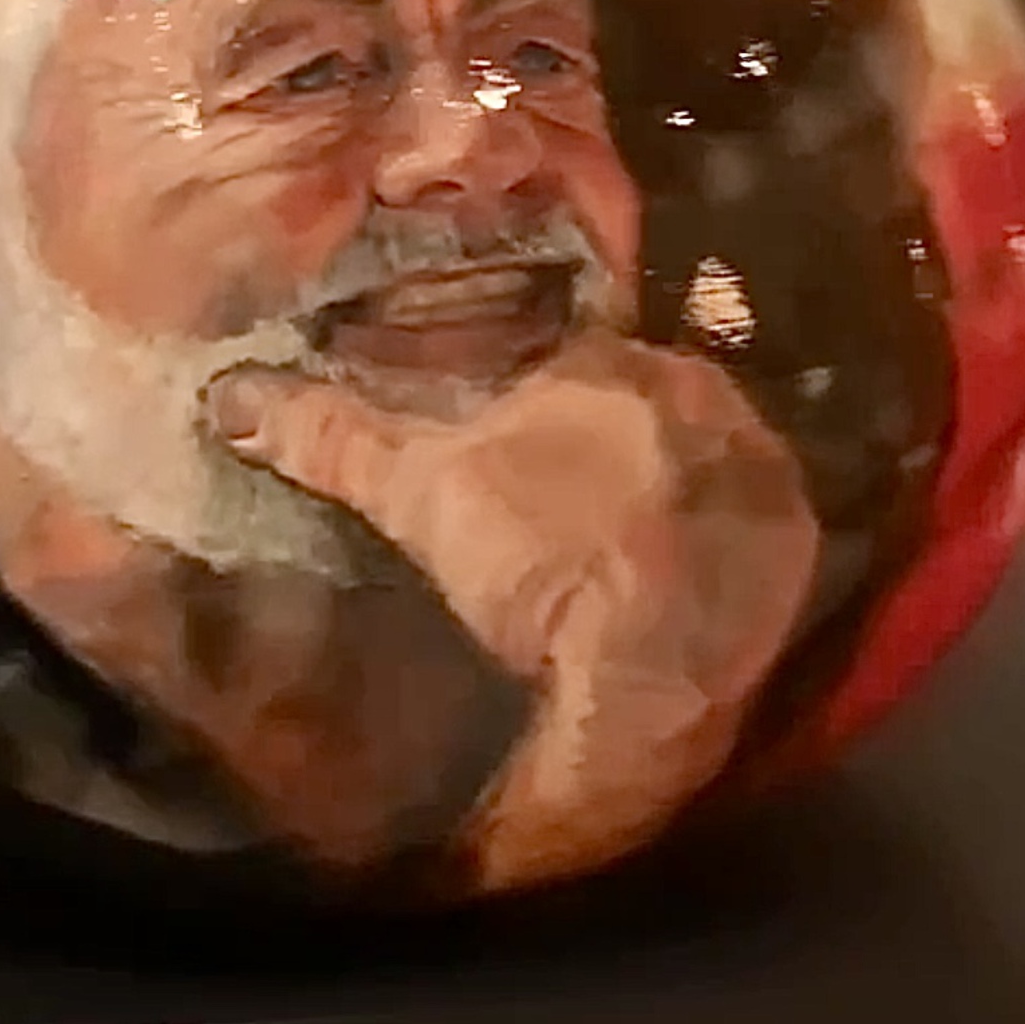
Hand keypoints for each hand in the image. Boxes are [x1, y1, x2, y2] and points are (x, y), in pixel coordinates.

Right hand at [209, 332, 820, 889]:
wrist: (649, 674)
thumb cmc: (533, 558)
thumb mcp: (417, 492)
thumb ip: (332, 435)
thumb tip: (228, 396)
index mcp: (615, 359)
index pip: (568, 349)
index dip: (533, 387)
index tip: (508, 432)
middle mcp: (702, 391)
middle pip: (639, 396)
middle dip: (602, 430)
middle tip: (553, 483)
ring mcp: (761, 464)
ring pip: (697, 451)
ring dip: (664, 480)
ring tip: (609, 530)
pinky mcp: (796, 539)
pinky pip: (751, 515)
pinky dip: (715, 536)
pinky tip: (674, 572)